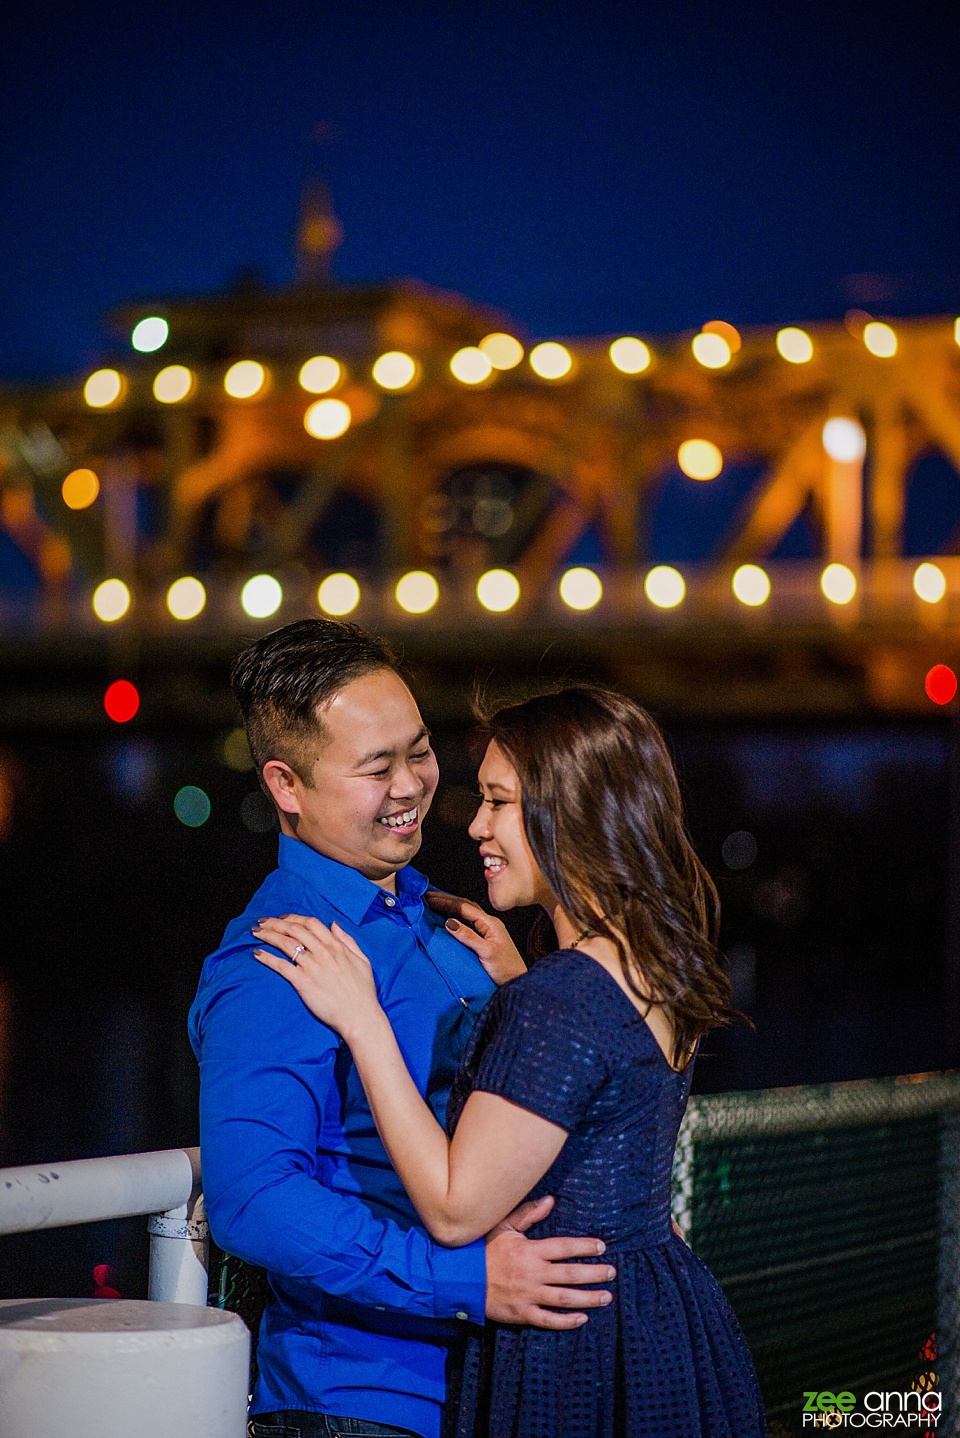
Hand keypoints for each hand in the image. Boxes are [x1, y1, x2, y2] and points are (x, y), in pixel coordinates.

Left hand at [253, 915, 380, 1041]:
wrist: (359, 1015)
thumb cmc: (363, 990)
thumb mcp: (362, 959)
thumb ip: (347, 940)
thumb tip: (334, 924)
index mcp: (336, 945)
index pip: (311, 923)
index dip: (294, 918)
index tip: (282, 918)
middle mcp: (322, 952)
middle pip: (294, 929)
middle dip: (276, 923)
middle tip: (262, 922)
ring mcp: (312, 966)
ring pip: (286, 943)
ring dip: (268, 935)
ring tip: (256, 933)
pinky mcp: (303, 982)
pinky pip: (281, 966)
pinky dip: (267, 958)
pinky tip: (257, 954)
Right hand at [426, 892, 526, 985]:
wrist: (517, 982)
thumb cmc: (505, 969)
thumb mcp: (486, 952)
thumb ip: (468, 936)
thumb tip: (449, 922)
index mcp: (490, 923)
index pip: (464, 907)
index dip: (446, 902)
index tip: (429, 899)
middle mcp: (489, 923)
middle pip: (465, 906)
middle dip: (446, 900)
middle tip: (427, 896)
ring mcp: (487, 930)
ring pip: (466, 913)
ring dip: (450, 906)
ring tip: (433, 903)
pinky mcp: (484, 939)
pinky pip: (467, 922)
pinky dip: (455, 917)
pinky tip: (446, 918)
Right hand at [484, 1195, 614, 1328]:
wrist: (461, 1279)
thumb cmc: (483, 1250)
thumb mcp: (503, 1226)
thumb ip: (528, 1214)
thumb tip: (551, 1200)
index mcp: (529, 1251)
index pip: (564, 1247)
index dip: (585, 1247)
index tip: (602, 1247)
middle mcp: (532, 1273)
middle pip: (570, 1274)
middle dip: (594, 1273)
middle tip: (612, 1273)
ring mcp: (528, 1296)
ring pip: (564, 1298)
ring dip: (588, 1298)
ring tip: (606, 1296)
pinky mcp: (521, 1314)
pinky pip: (548, 1320)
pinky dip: (566, 1321)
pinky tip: (582, 1319)